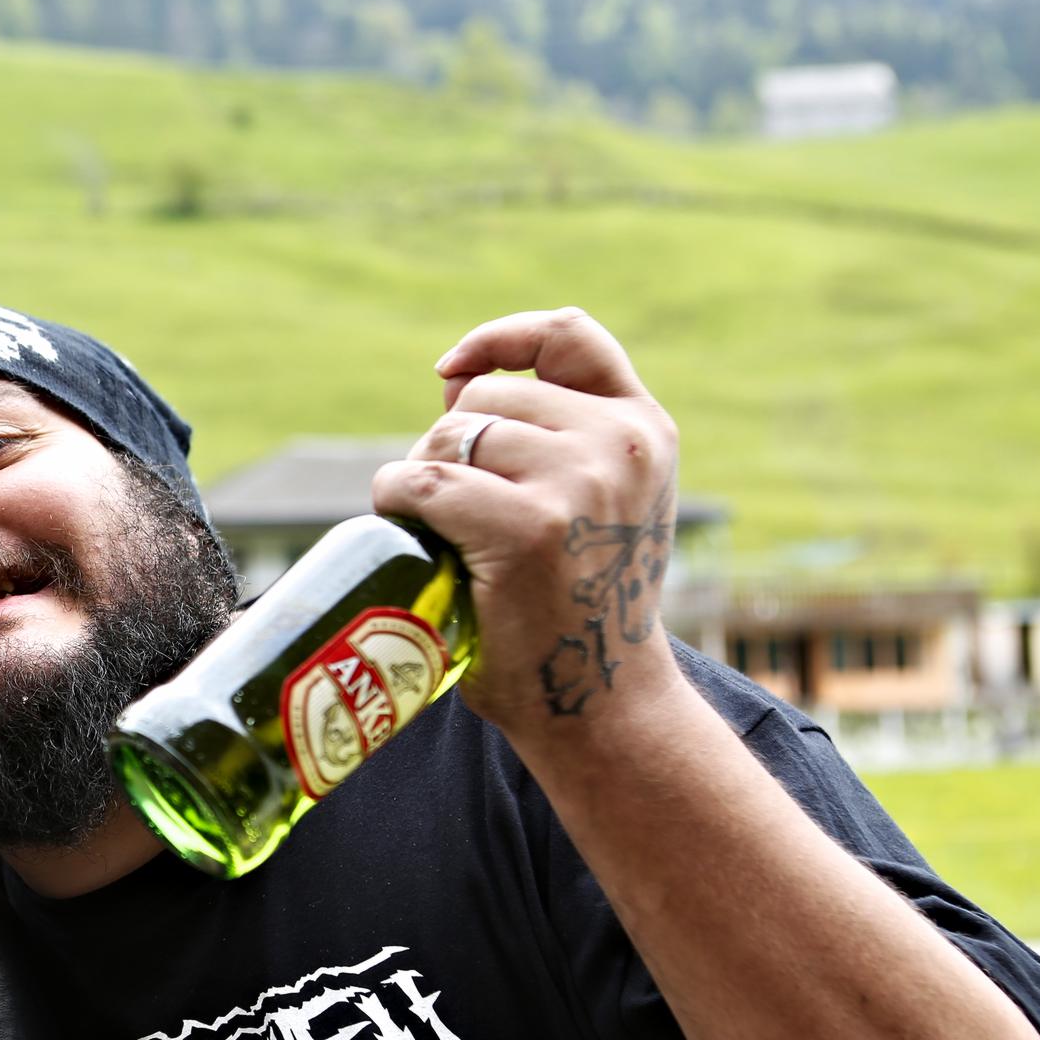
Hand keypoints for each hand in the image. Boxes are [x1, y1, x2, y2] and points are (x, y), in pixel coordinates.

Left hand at [371, 308, 682, 740]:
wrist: (603, 704)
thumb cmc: (581, 606)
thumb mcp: (603, 504)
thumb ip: (556, 438)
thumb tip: (453, 382)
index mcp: (644, 429)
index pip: (568, 335)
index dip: (499, 339)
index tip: (449, 373)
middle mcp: (619, 445)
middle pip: (485, 399)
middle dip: (445, 444)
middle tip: (451, 512)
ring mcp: (576, 483)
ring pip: (448, 437)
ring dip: (419, 475)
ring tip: (437, 531)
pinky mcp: (524, 528)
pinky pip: (423, 482)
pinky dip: (395, 499)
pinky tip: (401, 527)